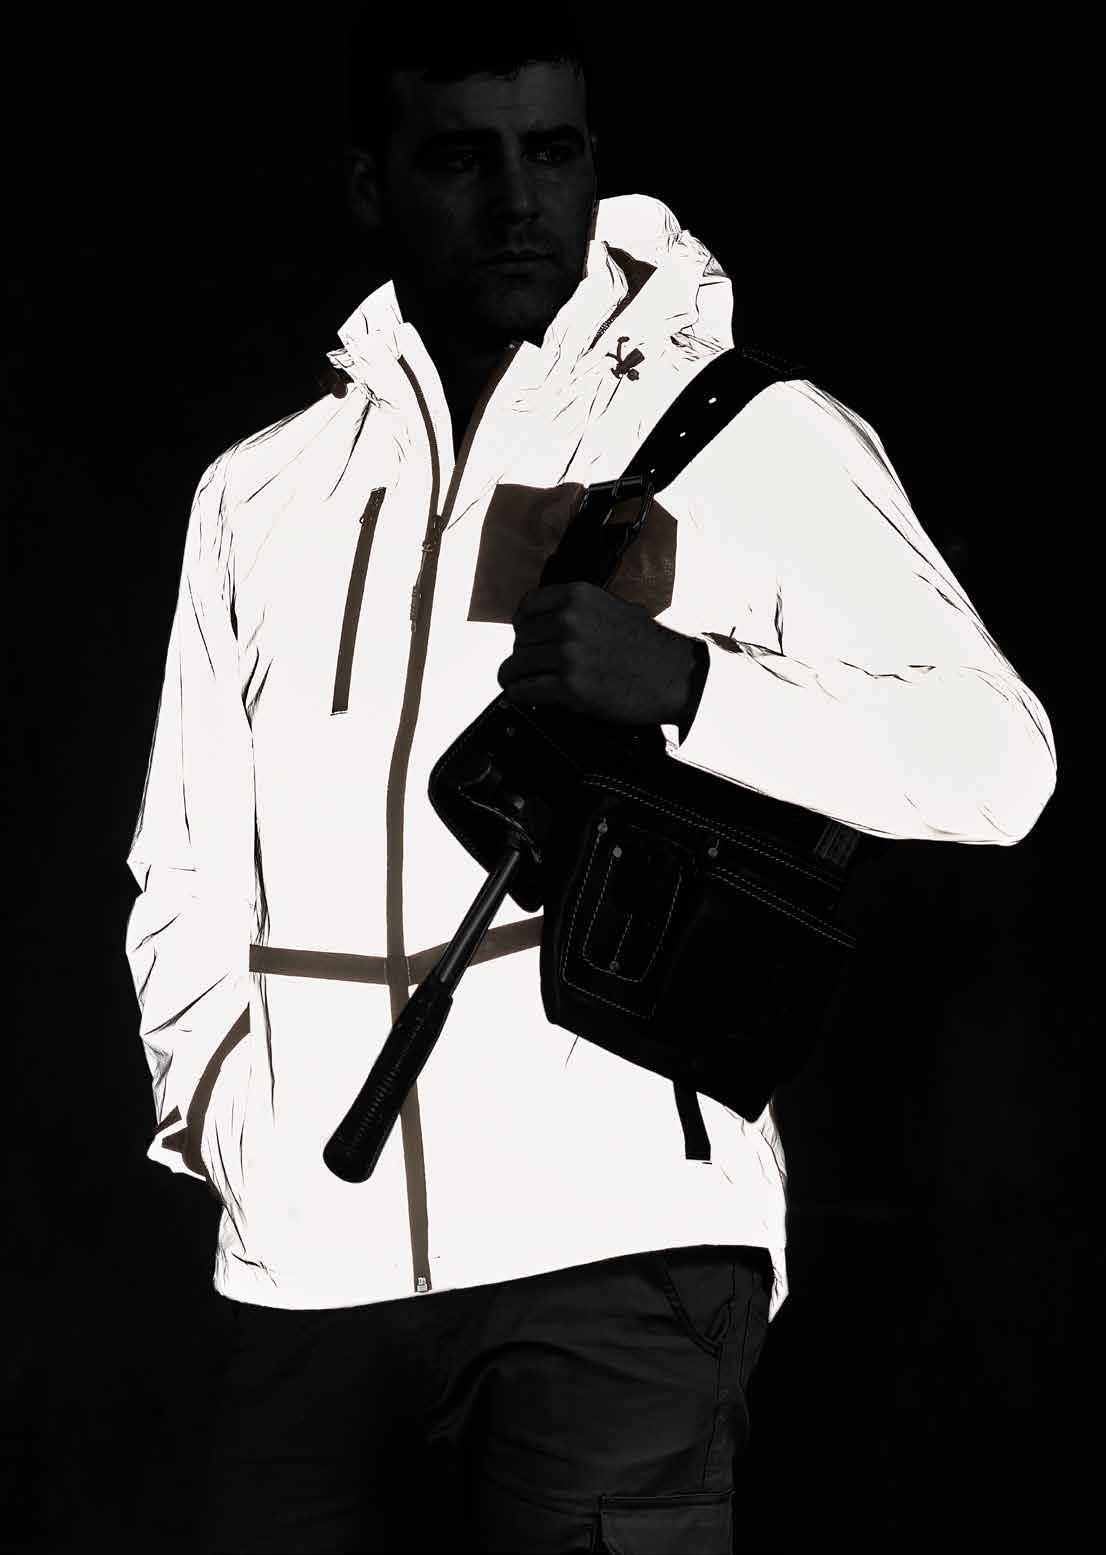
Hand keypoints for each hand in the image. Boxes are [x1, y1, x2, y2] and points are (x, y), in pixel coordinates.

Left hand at [497, 581, 695, 726]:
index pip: (527, 607)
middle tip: (531, 666)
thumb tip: (550, 620)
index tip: (525, 638)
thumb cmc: (649, 646)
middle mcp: (568, 621)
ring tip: (518, 682)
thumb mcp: (615, 608)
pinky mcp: (569, 687)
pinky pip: (524, 689)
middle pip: (520, 639)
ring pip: (517, 664)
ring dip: (514, 676)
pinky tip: (521, 696)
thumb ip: (581, 610)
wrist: (676, 676)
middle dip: (523, 654)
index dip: (522, 625)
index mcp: (578, 596)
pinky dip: (518, 694)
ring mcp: (567, 654)